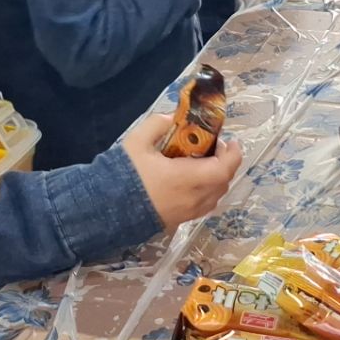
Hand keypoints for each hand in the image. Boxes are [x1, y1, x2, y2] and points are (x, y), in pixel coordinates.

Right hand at [125, 114, 242, 230]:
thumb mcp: (137, 142)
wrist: (106, 210)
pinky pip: (203, 206)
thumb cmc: (124, 175)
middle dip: (225, 164)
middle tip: (214, 147)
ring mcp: (187, 213)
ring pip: (215, 196)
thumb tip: (172, 118)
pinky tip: (191, 181)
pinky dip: (206, 192)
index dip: (233, 155)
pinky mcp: (179, 221)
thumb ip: (157, 124)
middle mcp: (192, 199)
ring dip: (216, 179)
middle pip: (223, 182)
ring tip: (203, 163)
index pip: (223, 169)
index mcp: (186, 178)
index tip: (231, 142)